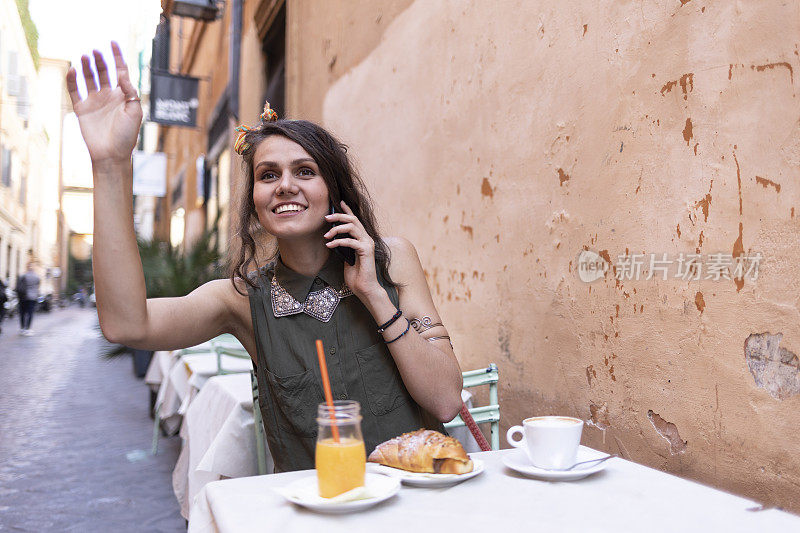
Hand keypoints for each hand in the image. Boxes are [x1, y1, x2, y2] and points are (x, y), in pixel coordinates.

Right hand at [66, 42, 141, 164]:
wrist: (112, 155)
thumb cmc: (127, 136)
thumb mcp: (135, 112)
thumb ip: (130, 91)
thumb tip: (121, 74)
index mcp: (124, 96)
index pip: (120, 71)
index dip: (117, 57)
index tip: (113, 42)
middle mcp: (109, 96)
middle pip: (103, 72)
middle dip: (100, 61)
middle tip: (96, 52)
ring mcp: (95, 102)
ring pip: (89, 79)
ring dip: (87, 67)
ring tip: (85, 57)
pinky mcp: (82, 109)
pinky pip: (75, 91)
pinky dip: (72, 80)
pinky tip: (73, 70)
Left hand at [323, 201, 383, 298]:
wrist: (364, 288)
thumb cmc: (356, 276)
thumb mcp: (347, 257)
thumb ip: (344, 247)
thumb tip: (334, 238)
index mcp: (363, 239)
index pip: (356, 220)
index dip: (348, 210)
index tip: (339, 202)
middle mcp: (367, 239)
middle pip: (353, 219)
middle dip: (339, 216)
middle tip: (326, 218)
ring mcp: (367, 244)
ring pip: (352, 227)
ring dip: (337, 228)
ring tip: (326, 235)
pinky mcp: (366, 251)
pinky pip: (350, 241)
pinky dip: (338, 241)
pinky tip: (330, 245)